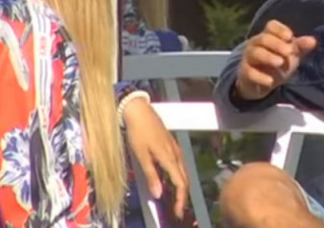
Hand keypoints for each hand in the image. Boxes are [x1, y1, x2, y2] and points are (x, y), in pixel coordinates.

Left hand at [123, 98, 188, 219]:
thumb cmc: (138, 132)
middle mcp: (176, 153)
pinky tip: (171, 178)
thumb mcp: (141, 155)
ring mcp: (175, 148)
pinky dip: (178, 176)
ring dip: (181, 186)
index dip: (180, 199)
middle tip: (176, 209)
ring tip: (175, 197)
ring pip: (183, 171)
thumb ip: (151, 175)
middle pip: (185, 178)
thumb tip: (158, 194)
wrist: (139, 111)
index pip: (180, 183)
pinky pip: (180, 164)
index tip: (177, 212)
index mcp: (169, 158)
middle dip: (182, 195)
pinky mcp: (171, 144)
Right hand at [236, 20, 316, 99]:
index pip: (271, 26)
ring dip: (268, 57)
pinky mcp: (245, 73)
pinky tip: (270, 81)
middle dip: (276, 44)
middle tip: (289, 52)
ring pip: (254, 53)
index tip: (290, 37)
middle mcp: (256, 44)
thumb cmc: (278, 64)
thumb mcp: (291, 56)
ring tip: (280, 63)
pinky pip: (249, 72)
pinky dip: (260, 76)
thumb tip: (313, 40)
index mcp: (268, 36)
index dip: (280, 30)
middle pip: (263, 38)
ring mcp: (249, 58)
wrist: (262, 84)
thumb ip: (300, 47)